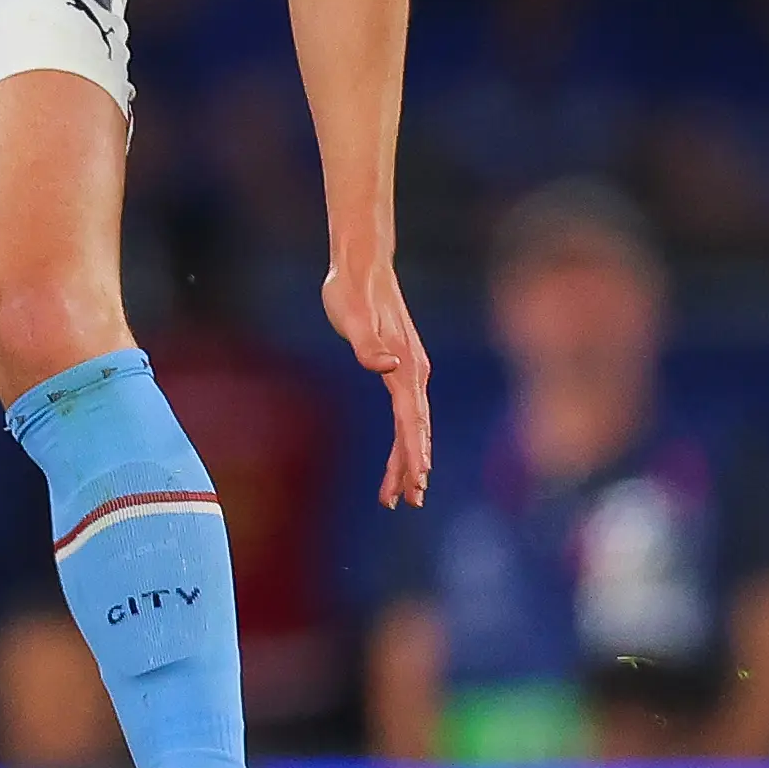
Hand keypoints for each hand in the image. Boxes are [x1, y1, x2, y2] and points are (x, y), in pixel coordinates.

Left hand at [325, 255, 433, 506]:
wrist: (362, 266)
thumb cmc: (351, 291)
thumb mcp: (350, 315)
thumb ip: (368, 344)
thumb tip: (388, 366)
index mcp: (406, 366)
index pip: (412, 418)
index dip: (414, 450)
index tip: (418, 479)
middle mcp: (415, 373)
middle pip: (416, 430)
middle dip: (412, 467)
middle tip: (408, 502)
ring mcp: (411, 372)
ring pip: (413, 427)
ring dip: (408, 460)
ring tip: (399, 495)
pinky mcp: (402, 370)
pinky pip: (405, 414)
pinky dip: (404, 439)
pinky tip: (398, 459)